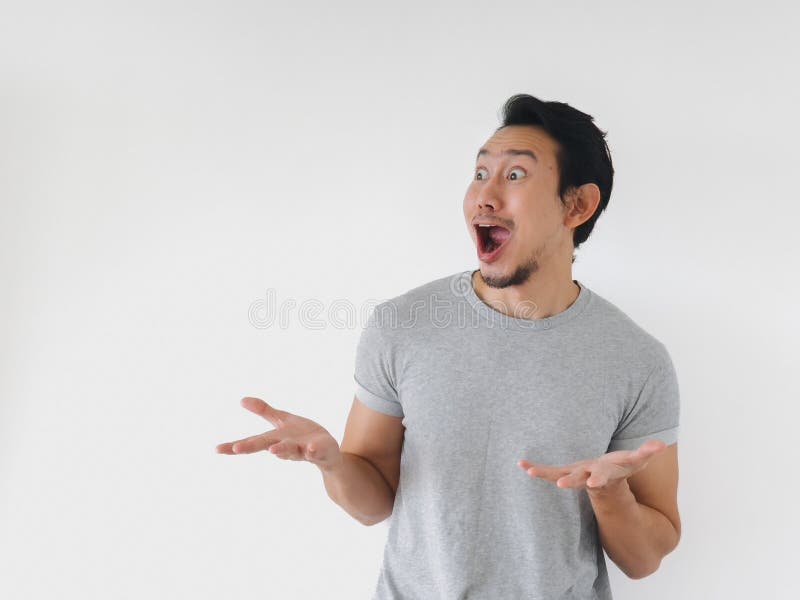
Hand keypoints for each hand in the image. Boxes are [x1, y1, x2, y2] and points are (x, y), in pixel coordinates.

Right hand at [216, 397, 341, 469]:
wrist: (328, 452)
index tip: (216, 449)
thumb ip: (264, 411)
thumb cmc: (302, 436)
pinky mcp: (321, 451)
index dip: (234, 446)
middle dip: (252, 447)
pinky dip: (314, 450)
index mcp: (275, 439)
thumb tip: (241, 399)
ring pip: (292, 451)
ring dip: (282, 450)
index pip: (252, 442)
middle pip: (267, 446)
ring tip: (273, 450)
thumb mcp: (282, 421)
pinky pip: (317, 451)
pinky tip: (311, 448)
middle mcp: (287, 446)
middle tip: (237, 448)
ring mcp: (304, 450)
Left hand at [518, 439, 666, 493]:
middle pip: (578, 479)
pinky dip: (535, 468)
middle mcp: (588, 476)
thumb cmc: (620, 467)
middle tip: (560, 485)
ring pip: (558, 476)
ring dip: (544, 474)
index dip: (599, 479)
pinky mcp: (564, 473)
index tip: (594, 483)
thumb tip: (661, 445)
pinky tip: (521, 464)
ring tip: (529, 470)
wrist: (606, 482)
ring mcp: (574, 475)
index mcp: (605, 474)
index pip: (603, 477)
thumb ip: (648, 453)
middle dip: (571, 481)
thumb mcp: (635, 460)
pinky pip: (548, 471)